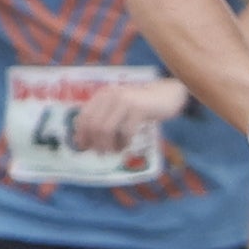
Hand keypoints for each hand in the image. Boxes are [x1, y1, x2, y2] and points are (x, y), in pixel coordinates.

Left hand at [74, 76, 191, 152]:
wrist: (167, 95)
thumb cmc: (140, 106)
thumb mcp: (119, 109)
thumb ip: (103, 120)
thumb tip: (84, 142)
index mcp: (103, 95)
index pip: (84, 116)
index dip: (81, 134)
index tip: (84, 147)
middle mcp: (111, 95)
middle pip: (94, 125)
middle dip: (95, 143)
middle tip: (101, 154)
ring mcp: (125, 100)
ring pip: (106, 129)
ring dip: (109, 145)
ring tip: (114, 151)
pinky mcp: (139, 108)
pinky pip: (126, 132)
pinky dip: (124, 143)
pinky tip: (127, 145)